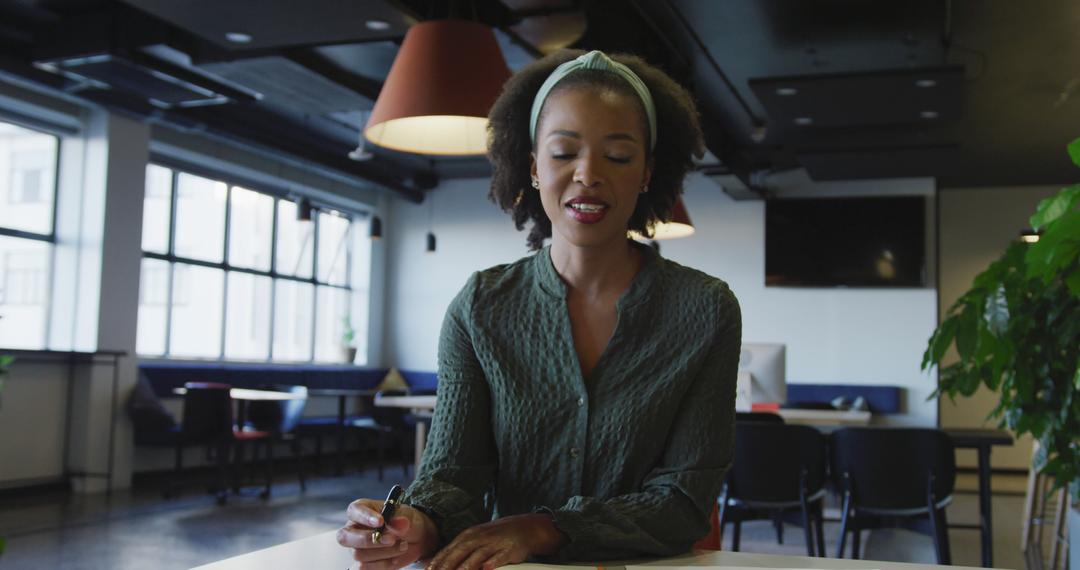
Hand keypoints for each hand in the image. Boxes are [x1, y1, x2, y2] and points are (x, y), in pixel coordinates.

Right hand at [338, 498, 438, 569]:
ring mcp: (356, 548)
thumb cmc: (405, 521)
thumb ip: (400, 520)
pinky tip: (394, 559)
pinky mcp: (363, 564)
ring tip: (403, 546)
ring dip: (384, 553)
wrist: (415, 539)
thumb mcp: (407, 516)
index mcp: (361, 510)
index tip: (381, 521)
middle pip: (346, 537)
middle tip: (392, 539)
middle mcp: (354, 529)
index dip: (364, 516)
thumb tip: (400, 523)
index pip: (354, 510)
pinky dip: (382, 565)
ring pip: (358, 555)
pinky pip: (363, 568)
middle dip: (370, 540)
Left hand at [427, 514, 565, 569]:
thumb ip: (457, 551)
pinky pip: (500, 556)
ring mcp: (494, 543)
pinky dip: (493, 562)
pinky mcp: (509, 549)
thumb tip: (436, 562)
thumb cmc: (494, 537)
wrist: (524, 527)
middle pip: (461, 552)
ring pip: (478, 555)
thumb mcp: (474, 539)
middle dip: (448, 565)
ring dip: (467, 566)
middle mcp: (479, 538)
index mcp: (468, 536)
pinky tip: (487, 568)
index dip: (438, 561)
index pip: (450, 549)